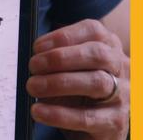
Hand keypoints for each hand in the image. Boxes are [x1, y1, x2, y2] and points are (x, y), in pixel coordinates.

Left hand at [26, 19, 129, 139]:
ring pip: (96, 83)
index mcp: (109, 46)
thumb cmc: (79, 88)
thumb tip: (34, 57)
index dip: (63, 36)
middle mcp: (121, 67)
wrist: (97, 124)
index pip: (93, 31)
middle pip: (97, 54)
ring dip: (58, 83)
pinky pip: (87, 117)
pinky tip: (39, 110)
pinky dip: (59, 113)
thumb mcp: (70, 67)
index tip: (37, 47)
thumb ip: (56, 58)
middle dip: (60, 58)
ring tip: (32, 86)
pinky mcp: (115, 121)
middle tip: (32, 66)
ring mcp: (123, 94)